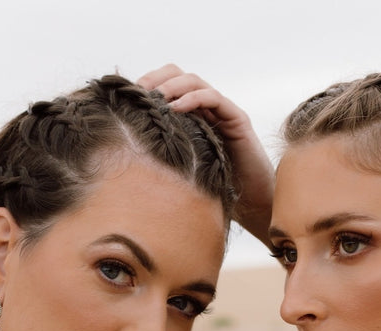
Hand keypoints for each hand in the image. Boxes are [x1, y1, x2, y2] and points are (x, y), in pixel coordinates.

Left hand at [139, 64, 273, 245]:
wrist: (254, 204)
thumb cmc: (216, 192)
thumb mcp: (180, 171)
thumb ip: (162, 156)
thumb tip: (126, 153)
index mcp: (192, 117)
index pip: (168, 86)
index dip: (148, 85)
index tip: (127, 96)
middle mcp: (207, 110)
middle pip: (179, 76)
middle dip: (156, 79)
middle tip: (138, 92)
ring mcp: (223, 112)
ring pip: (195, 82)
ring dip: (171, 86)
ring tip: (154, 98)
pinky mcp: (237, 120)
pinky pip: (214, 98)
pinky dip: (193, 98)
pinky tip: (175, 109)